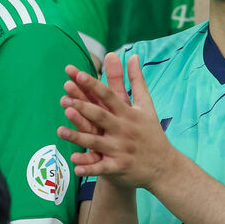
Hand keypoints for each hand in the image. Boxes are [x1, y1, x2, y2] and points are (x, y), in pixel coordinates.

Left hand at [57, 52, 173, 188]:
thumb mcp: (146, 105)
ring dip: (78, 137)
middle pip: (100, 116)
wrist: (164, 165)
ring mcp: (120, 149)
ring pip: (96, 142)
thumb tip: (133, 55)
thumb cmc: (151, 131)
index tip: (79, 75)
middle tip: (64, 99)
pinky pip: (101, 168)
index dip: (94, 85)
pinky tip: (74, 165)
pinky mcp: (118, 167)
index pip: (109, 96)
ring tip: (60, 131)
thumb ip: (136, 80)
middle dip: (82, 108)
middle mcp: (124, 130)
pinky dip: (89, 167)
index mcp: (129, 113)